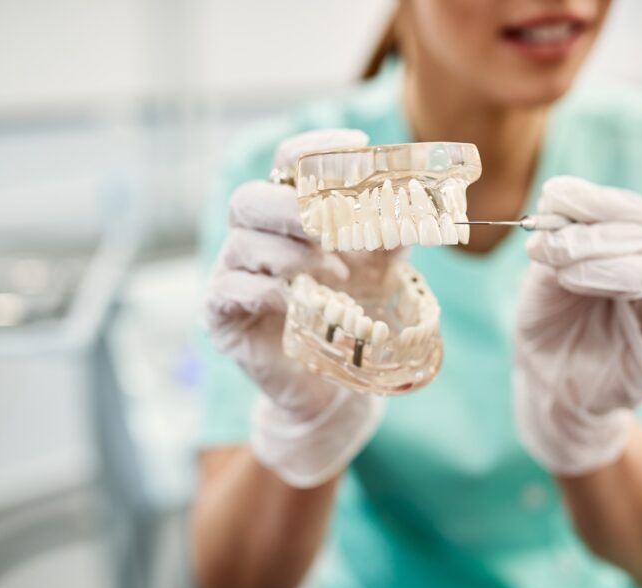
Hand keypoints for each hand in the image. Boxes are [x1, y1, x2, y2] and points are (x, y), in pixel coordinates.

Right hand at [205, 129, 385, 487]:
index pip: (286, 164)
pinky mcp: (221, 315)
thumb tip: (420, 208)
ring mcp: (230, 274)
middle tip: (330, 226)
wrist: (331, 387)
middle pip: (250, 200)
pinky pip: (232, 288)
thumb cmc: (349, 317)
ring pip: (244, 244)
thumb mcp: (381, 270)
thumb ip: (393, 236)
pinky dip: (270, 290)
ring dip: (295, 255)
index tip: (357, 146)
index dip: (314, 149)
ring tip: (336, 275)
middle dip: (292, 209)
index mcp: (286, 215)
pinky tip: (300, 301)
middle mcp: (251, 237)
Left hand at [513, 176, 641, 474]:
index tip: (552, 197)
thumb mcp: (540, 280)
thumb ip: (552, 244)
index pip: (631, 213)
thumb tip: (553, 203)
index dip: (595, 201)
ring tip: (570, 277)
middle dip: (596, 238)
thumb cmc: (551, 327)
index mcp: (633, 250)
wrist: (550, 386)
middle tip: (553, 249)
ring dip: (619, 270)